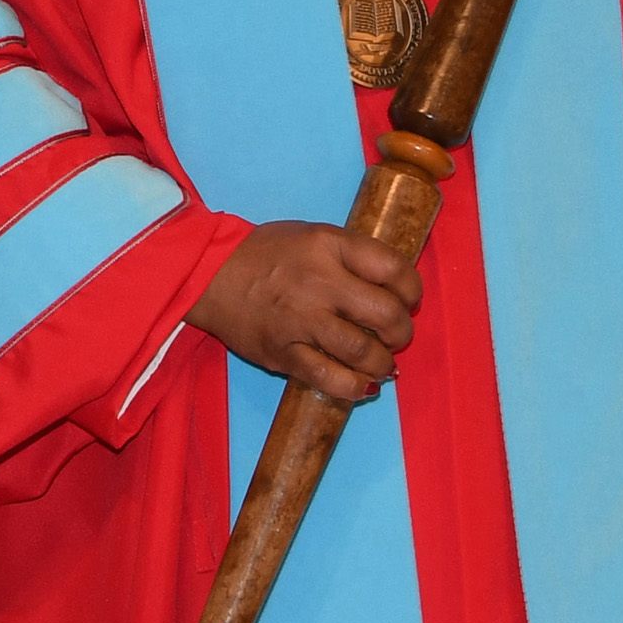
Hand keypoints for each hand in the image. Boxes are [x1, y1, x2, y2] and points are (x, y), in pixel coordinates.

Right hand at [189, 219, 422, 401]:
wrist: (209, 274)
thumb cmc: (266, 253)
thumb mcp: (314, 235)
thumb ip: (352, 256)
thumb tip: (394, 290)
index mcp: (330, 245)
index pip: (394, 269)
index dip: (413, 291)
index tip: (409, 300)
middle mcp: (320, 282)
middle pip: (386, 314)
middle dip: (402, 332)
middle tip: (395, 337)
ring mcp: (301, 320)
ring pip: (363, 351)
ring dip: (382, 363)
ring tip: (381, 363)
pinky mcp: (284, 353)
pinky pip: (330, 378)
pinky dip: (354, 387)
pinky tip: (363, 386)